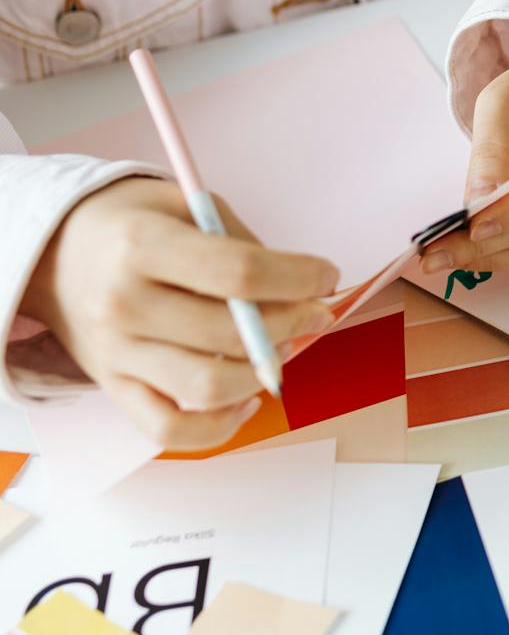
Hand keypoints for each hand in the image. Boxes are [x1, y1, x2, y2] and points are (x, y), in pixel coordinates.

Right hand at [22, 179, 338, 449]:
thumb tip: (302, 287)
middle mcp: (125, 304)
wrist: (56, 255)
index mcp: (144, 247)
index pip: (240, 272)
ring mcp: (117, 354)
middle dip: (294, 323)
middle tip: (316, 311)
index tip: (327, 276)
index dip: (298, 278)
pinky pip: (170, 430)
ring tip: (283, 347)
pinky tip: (246, 398)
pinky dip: (218, 426)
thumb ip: (241, 242)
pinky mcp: (115, 389)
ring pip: (208, 388)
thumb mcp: (185, 204)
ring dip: (264, 372)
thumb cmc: (132, 225)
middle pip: (231, 333)